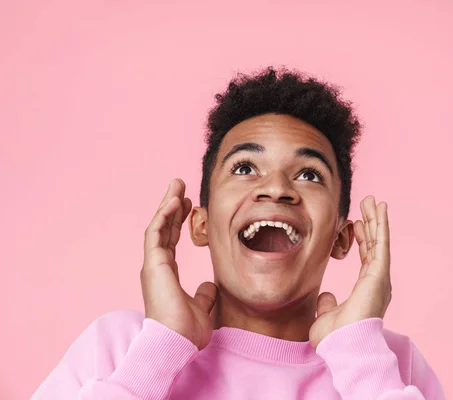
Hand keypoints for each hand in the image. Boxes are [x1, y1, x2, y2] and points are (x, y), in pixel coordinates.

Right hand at [141, 178, 216, 349]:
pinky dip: (164, 215)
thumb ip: (205, 294)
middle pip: (164, 229)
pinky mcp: (153, 264)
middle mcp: (158, 267)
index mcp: (167, 274)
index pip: (171, 240)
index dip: (178, 222)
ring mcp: (153, 265)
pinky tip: (174, 200)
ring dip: (167, 204)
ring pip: (158, 226)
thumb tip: (211, 285)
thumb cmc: (186, 331)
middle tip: (180, 186)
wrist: (176, 343)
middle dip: (172, 206)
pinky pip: (157, 233)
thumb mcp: (202, 307)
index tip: (188, 204)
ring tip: (177, 185)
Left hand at [309, 196, 391, 347]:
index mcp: (366, 289)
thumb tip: (326, 295)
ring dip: (376, 219)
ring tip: (374, 200)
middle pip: (374, 245)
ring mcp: (379, 277)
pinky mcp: (379, 273)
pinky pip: (381, 243)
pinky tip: (380, 208)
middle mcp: (376, 281)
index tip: (356, 224)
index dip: (362, 239)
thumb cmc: (336, 339)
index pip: (365, 258)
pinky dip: (381, 225)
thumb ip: (327, 304)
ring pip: (378, 241)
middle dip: (371, 223)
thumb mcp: (326, 316)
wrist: (345, 347)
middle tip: (369, 204)